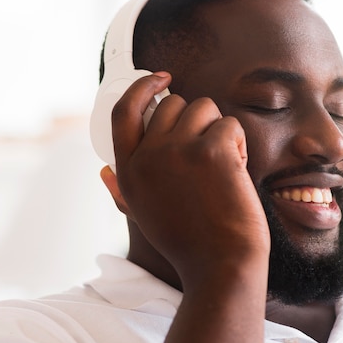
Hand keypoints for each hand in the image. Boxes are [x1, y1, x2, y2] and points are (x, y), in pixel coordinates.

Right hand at [109, 72, 269, 292]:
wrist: (221, 265)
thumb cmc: (189, 243)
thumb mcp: (143, 216)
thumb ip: (121, 190)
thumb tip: (103, 171)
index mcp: (128, 170)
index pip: (122, 112)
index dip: (141, 87)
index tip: (160, 77)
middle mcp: (148, 156)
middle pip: (171, 104)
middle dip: (195, 119)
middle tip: (208, 148)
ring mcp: (179, 150)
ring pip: (203, 108)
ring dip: (218, 129)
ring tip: (223, 163)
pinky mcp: (212, 150)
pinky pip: (229, 124)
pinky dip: (238, 143)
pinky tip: (237, 170)